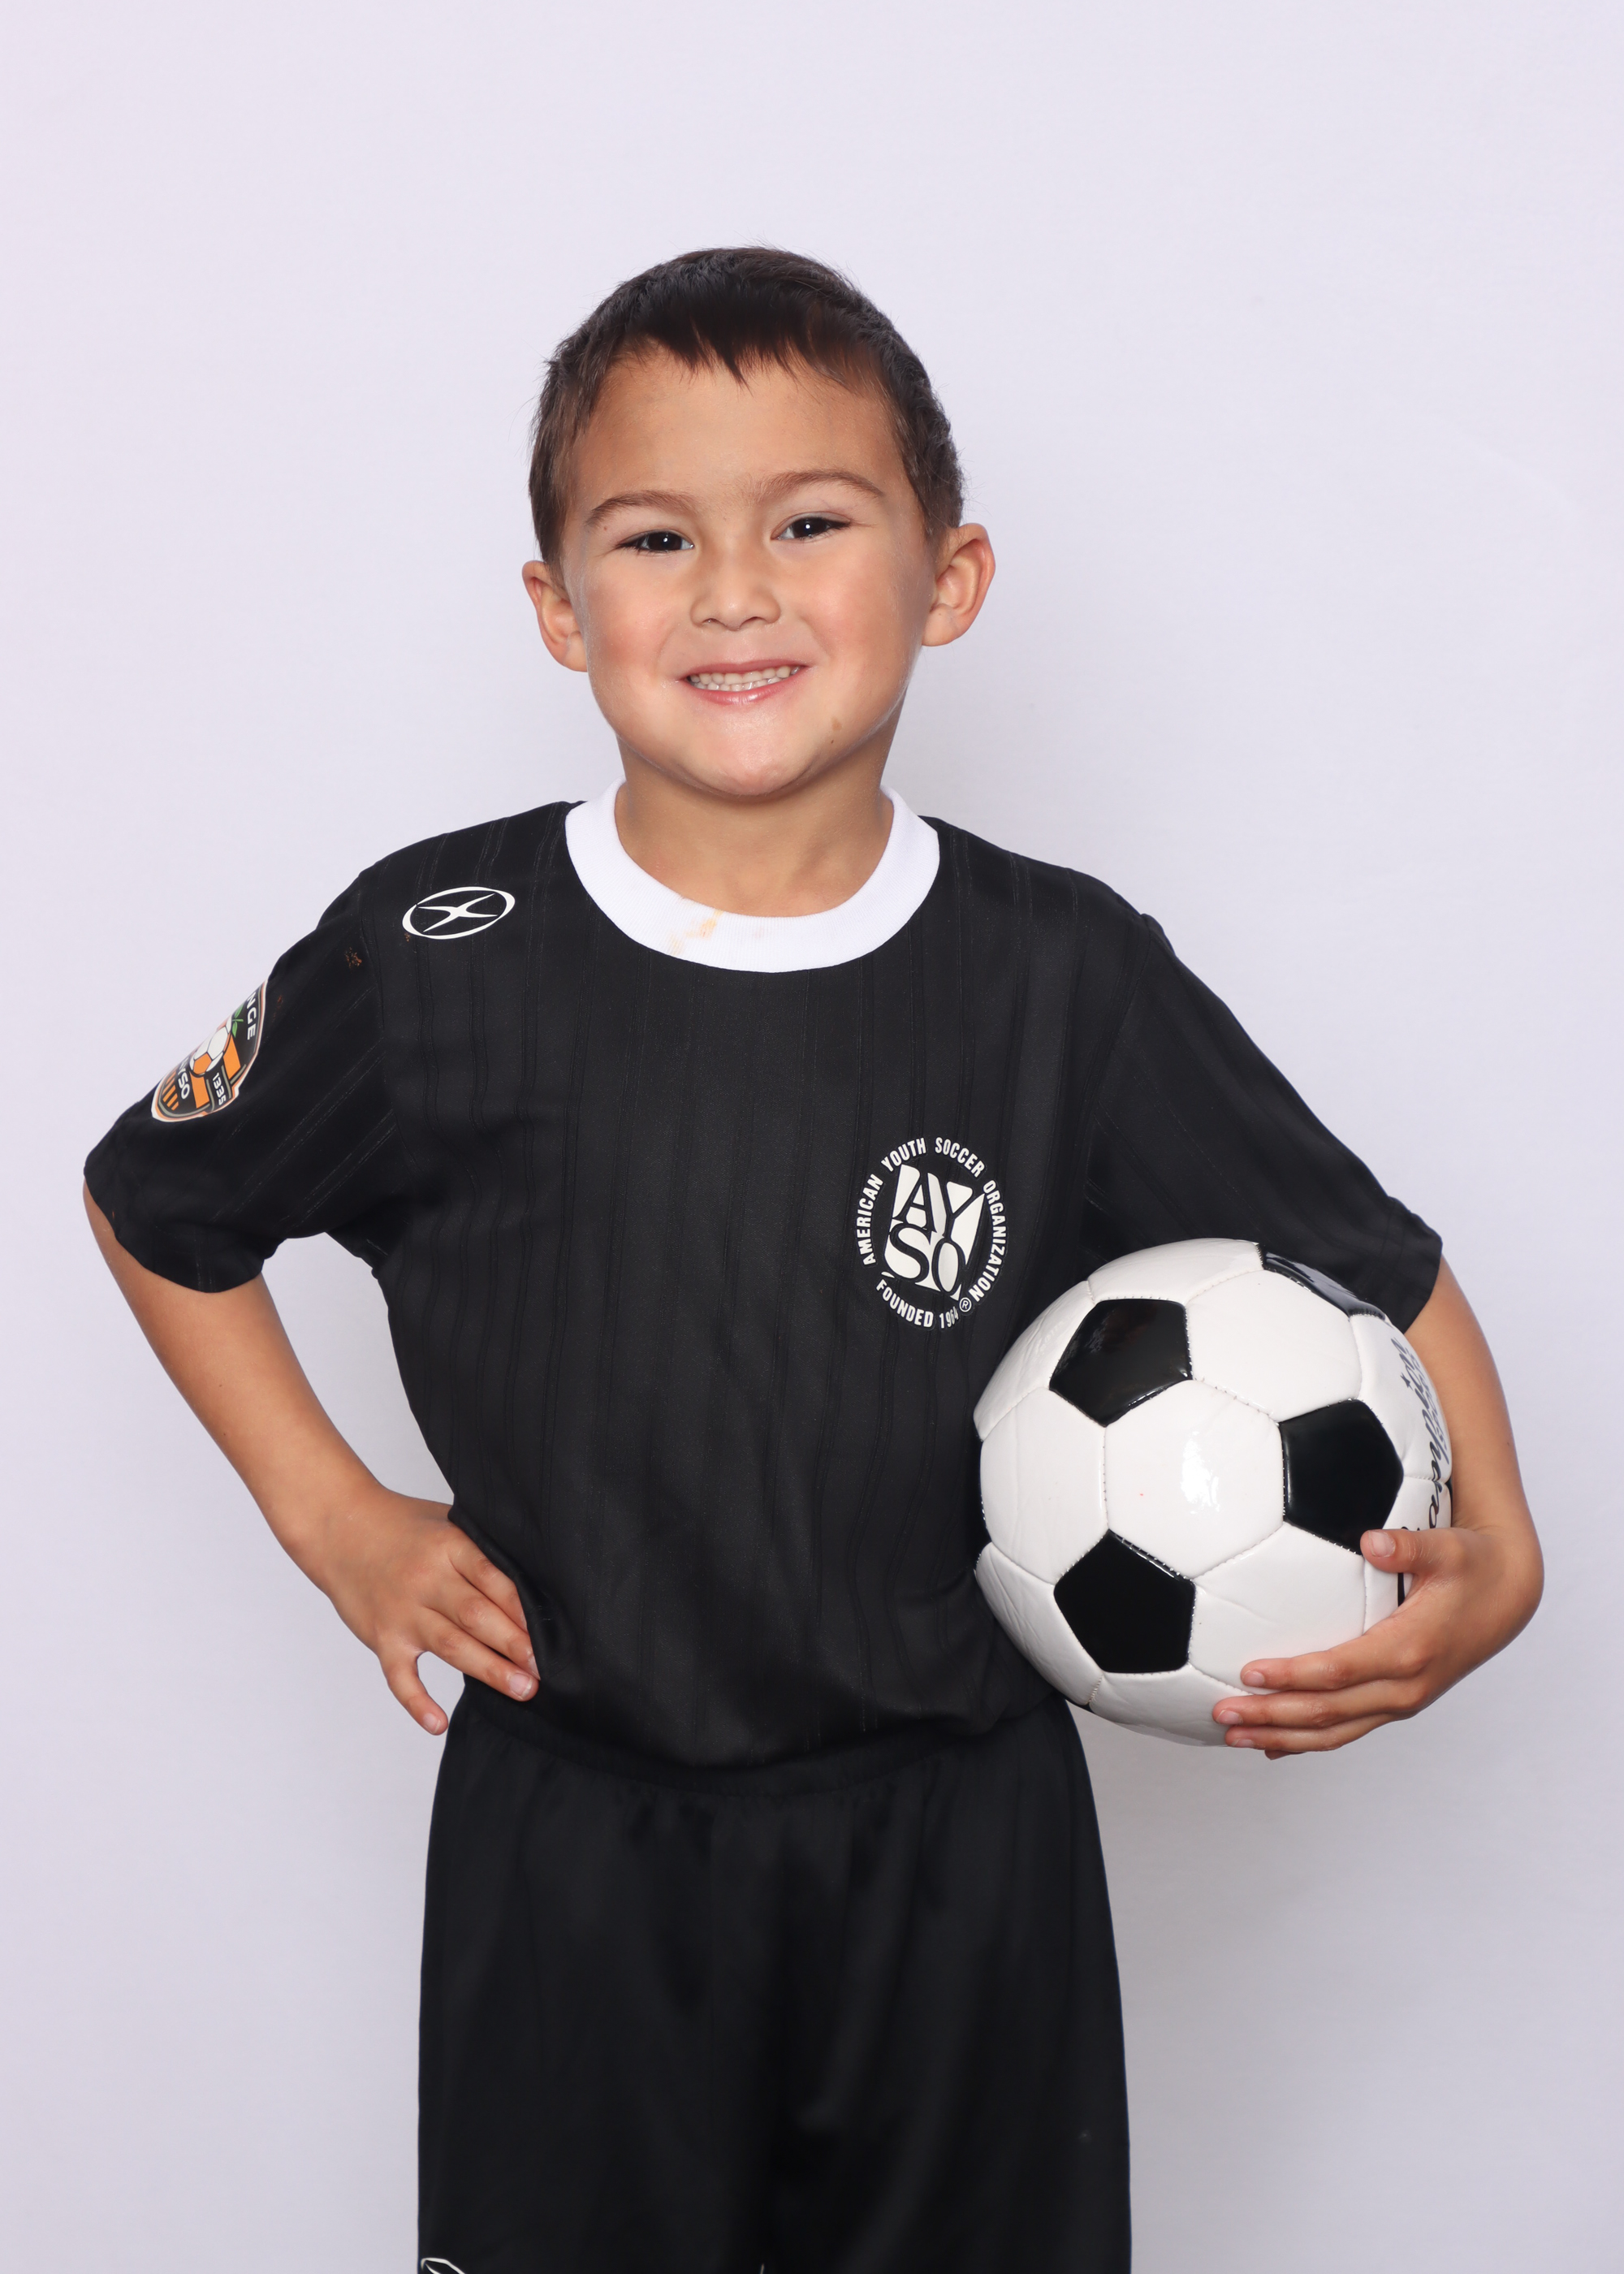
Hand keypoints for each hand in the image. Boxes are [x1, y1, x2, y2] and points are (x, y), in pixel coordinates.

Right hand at [306, 1486, 537, 1733]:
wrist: (339, 1529)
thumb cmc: (402, 1526)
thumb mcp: (446, 1522)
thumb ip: (480, 1549)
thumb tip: (533, 1579)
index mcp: (449, 1546)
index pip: (494, 1580)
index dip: (523, 1610)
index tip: (550, 1633)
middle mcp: (426, 1580)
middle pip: (477, 1617)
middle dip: (514, 1645)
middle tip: (542, 1670)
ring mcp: (402, 1612)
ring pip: (451, 1646)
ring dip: (489, 1670)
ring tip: (521, 1690)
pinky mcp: (381, 1638)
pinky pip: (400, 1676)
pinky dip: (417, 1702)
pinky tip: (439, 1723)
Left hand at [1212, 1521, 1541, 1758]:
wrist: (1508, 1596)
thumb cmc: (1472, 1566)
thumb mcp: (1447, 1548)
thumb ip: (1408, 1546)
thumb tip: (1372, 1541)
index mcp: (1409, 1651)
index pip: (1338, 1672)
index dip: (1293, 1676)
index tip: (1249, 1672)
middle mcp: (1404, 1687)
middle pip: (1327, 1713)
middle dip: (1272, 1716)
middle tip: (1222, 1712)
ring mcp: (1402, 1701)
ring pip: (1334, 1732)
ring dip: (1282, 1736)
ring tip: (1233, 1734)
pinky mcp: (1398, 1701)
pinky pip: (1348, 1729)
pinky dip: (1308, 1740)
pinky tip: (1272, 1744)